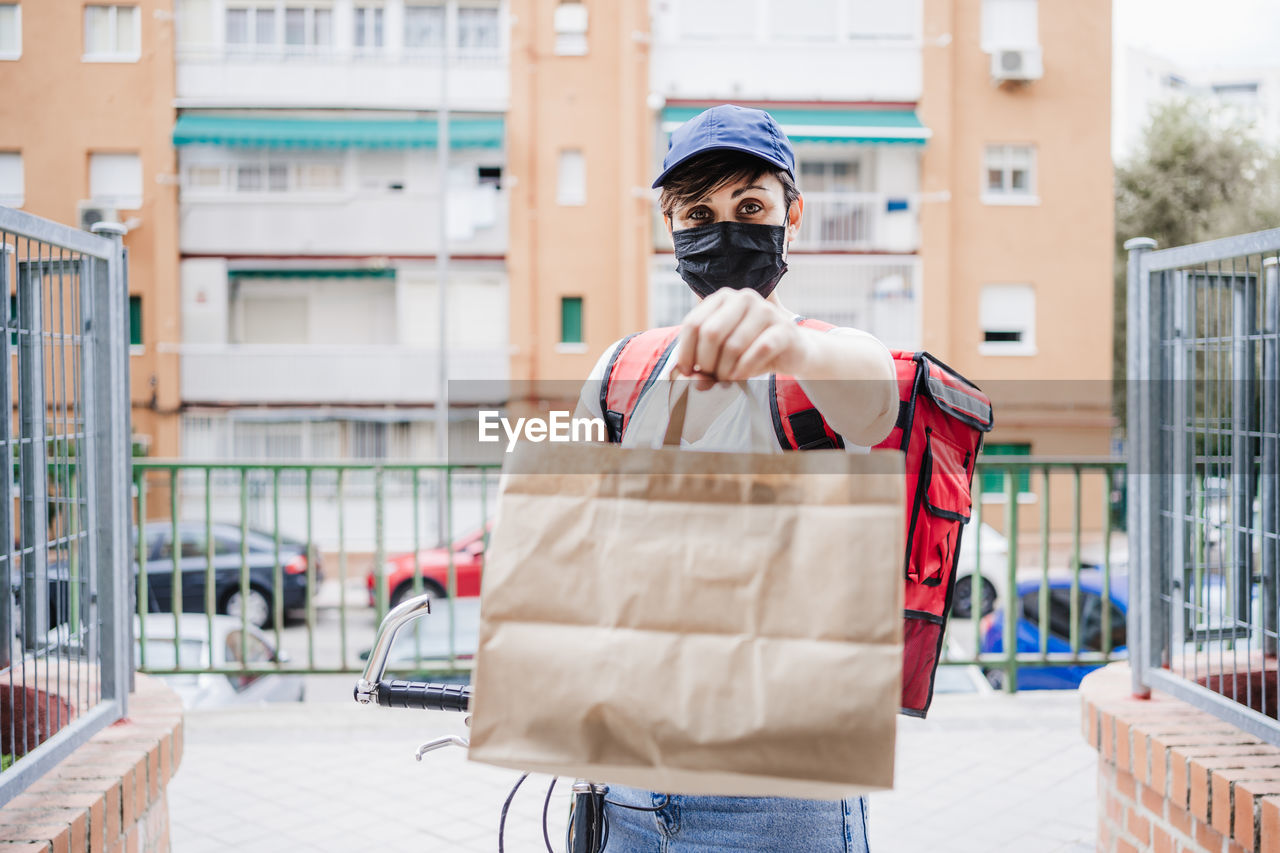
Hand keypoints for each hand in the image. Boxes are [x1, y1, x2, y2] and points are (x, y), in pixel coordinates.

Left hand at [673, 289, 814, 388]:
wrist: (793, 350)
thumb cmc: (751, 351)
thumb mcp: (722, 355)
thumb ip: (703, 364)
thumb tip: (691, 380)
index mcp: (723, 298)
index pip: (693, 323)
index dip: (686, 352)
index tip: (687, 371)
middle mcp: (743, 298)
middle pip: (710, 333)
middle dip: (706, 362)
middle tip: (710, 377)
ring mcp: (765, 311)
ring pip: (733, 346)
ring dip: (726, 370)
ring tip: (727, 378)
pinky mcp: (784, 328)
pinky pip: (758, 351)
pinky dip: (745, 369)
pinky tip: (741, 376)